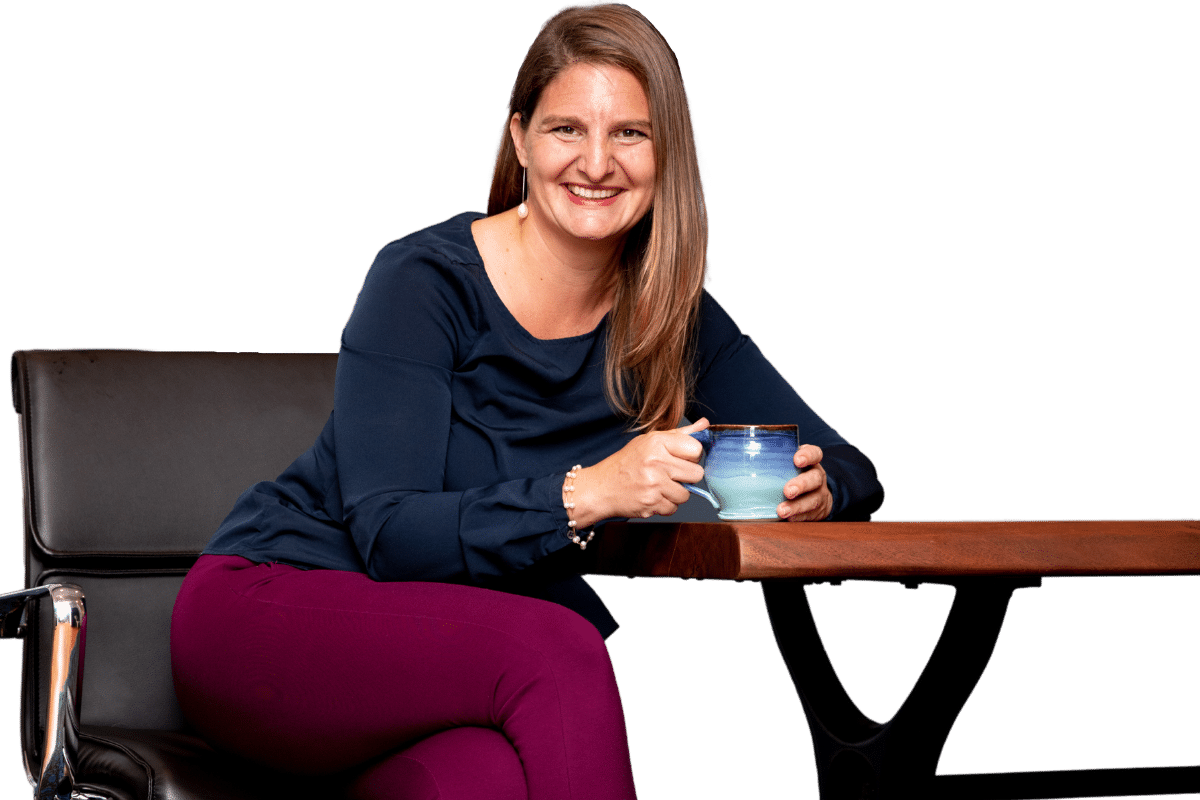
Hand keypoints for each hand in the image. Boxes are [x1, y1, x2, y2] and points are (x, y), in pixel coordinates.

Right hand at [570, 418, 708, 526]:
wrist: (600, 488)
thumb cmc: (627, 463)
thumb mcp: (649, 442)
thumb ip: (679, 435)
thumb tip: (704, 425)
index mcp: (656, 442)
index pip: (696, 449)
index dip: (691, 456)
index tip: (679, 459)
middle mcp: (656, 462)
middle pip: (697, 474)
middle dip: (686, 477)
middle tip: (669, 474)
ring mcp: (654, 484)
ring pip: (686, 494)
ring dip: (675, 493)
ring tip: (659, 486)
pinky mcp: (651, 504)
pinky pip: (674, 508)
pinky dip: (665, 505)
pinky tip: (652, 496)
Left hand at [777, 444, 832, 521]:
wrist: (816, 495)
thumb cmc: (791, 476)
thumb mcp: (786, 465)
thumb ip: (771, 462)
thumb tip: (735, 464)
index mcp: (810, 462)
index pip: (814, 453)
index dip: (808, 456)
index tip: (797, 460)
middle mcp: (817, 477)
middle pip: (815, 478)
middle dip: (801, 484)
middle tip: (788, 491)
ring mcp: (819, 495)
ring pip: (813, 499)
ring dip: (797, 506)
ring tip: (782, 511)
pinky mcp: (817, 511)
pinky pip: (810, 515)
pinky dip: (798, 517)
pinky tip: (788, 519)